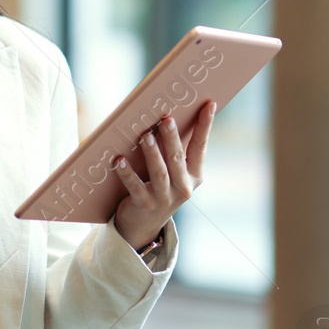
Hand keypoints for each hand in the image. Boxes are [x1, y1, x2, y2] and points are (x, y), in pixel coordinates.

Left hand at [111, 98, 216, 249]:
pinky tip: (119, 160)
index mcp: (194, 175)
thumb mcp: (172, 171)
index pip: (200, 146)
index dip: (205, 125)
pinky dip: (127, 173)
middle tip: (166, 118)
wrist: (144, 224)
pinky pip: (135, 187)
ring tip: (145, 136)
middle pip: (178, 159)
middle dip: (172, 138)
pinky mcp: (145, 205)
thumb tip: (167, 115)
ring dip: (152, 154)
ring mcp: (165, 198)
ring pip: (160, 173)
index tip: (209, 104)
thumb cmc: (158, 186)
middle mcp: (183, 187)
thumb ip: (174, 148)